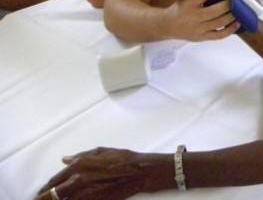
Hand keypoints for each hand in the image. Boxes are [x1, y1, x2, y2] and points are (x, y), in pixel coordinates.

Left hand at [35, 147, 149, 199]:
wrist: (138, 172)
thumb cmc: (122, 158)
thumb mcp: (101, 151)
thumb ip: (81, 156)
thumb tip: (65, 159)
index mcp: (79, 165)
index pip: (55, 180)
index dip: (46, 188)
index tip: (41, 192)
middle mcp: (78, 180)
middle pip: (53, 195)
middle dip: (44, 198)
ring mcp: (85, 194)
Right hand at [163, 0, 240, 40]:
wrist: (166, 26)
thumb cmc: (180, 8)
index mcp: (189, 3)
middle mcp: (193, 16)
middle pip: (216, 10)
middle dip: (229, 4)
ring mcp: (198, 29)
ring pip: (220, 22)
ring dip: (233, 16)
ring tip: (240, 10)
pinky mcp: (202, 38)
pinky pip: (220, 35)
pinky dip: (231, 29)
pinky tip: (237, 23)